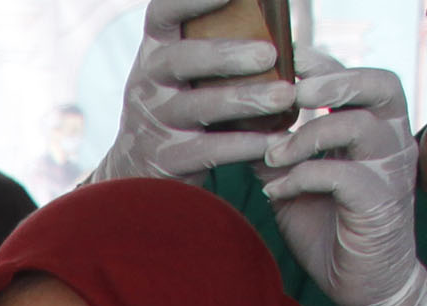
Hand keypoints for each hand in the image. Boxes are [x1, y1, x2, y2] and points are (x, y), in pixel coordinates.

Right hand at [96, 0, 297, 182]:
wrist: (140, 169)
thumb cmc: (180, 100)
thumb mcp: (183, 67)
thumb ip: (213, 39)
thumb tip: (272, 7)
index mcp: (156, 49)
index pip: (164, 12)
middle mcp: (148, 81)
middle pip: (181, 60)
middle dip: (226, 55)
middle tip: (269, 54)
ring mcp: (155, 121)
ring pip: (199, 107)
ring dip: (245, 100)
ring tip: (286, 96)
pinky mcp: (169, 159)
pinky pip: (211, 149)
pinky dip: (247, 144)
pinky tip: (278, 139)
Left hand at [258, 53, 426, 305]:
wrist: (362, 287)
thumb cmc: (331, 231)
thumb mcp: (296, 184)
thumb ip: (278, 153)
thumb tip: (238, 125)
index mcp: (375, 130)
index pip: (361, 79)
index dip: (327, 64)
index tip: (289, 61)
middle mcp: (390, 142)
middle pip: (380, 84)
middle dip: (332, 80)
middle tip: (292, 93)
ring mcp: (390, 171)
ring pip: (358, 124)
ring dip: (305, 135)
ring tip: (272, 154)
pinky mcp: (380, 203)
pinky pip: (343, 174)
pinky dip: (302, 176)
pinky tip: (275, 191)